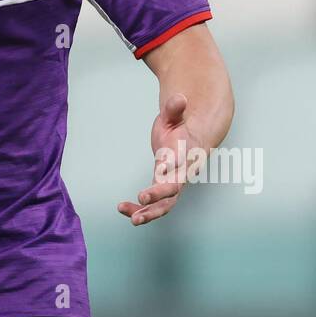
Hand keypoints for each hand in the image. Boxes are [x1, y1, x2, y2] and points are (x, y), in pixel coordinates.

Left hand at [118, 92, 203, 226]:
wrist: (192, 140)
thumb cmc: (181, 126)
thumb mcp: (175, 114)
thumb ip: (175, 109)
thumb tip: (180, 98)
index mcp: (186, 153)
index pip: (180, 161)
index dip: (171, 165)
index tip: (161, 166)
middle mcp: (182, 172)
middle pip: (174, 188)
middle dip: (160, 194)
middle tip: (142, 198)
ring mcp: (173, 183)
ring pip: (166, 204)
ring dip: (150, 212)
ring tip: (132, 219)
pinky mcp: (163, 189)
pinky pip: (155, 205)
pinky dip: (140, 209)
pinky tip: (123, 209)